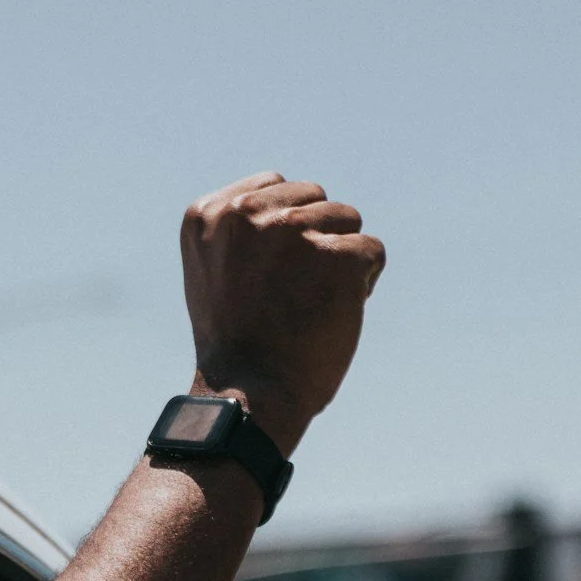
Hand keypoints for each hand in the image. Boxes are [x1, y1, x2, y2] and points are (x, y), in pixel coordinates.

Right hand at [180, 173, 384, 453]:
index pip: (275, 185)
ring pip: (347, 219)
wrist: (249, 395)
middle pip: (314, 197)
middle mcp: (246, 213)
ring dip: (341, 259)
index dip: (287, 227)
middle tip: (296, 292)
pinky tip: (335, 312)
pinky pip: (371, 252)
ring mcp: (293, 231)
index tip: (274, 272)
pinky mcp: (337, 256)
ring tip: (313, 303)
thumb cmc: (236, 345)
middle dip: (317, 237)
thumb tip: (289, 206)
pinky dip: (364, 283)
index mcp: (209, 213)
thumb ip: (241, 232)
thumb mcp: (214, 272)